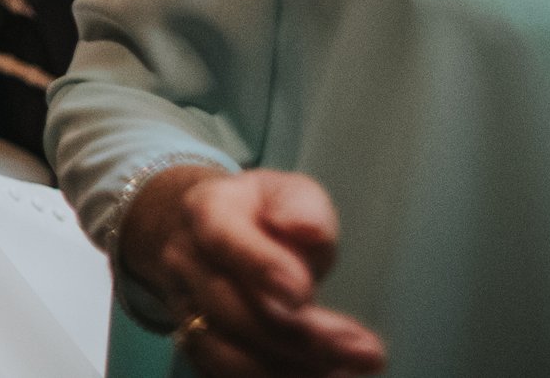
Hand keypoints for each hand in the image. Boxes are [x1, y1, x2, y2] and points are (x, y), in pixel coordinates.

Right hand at [123, 166, 385, 377]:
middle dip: (299, 336)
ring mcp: (184, 306)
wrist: (205, 234)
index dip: (260, 266)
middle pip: (230, 307)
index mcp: (206, 211)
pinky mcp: (194, 342)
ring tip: (347, 371)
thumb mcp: (287, 191)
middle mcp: (186, 261)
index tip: (304, 292)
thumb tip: (305, 230)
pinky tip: (319, 376)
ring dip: (287, 369)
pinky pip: (221, 372)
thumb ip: (302, 207)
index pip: (224, 239)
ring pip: (222, 350)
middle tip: (364, 349)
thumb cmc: (259, 213)